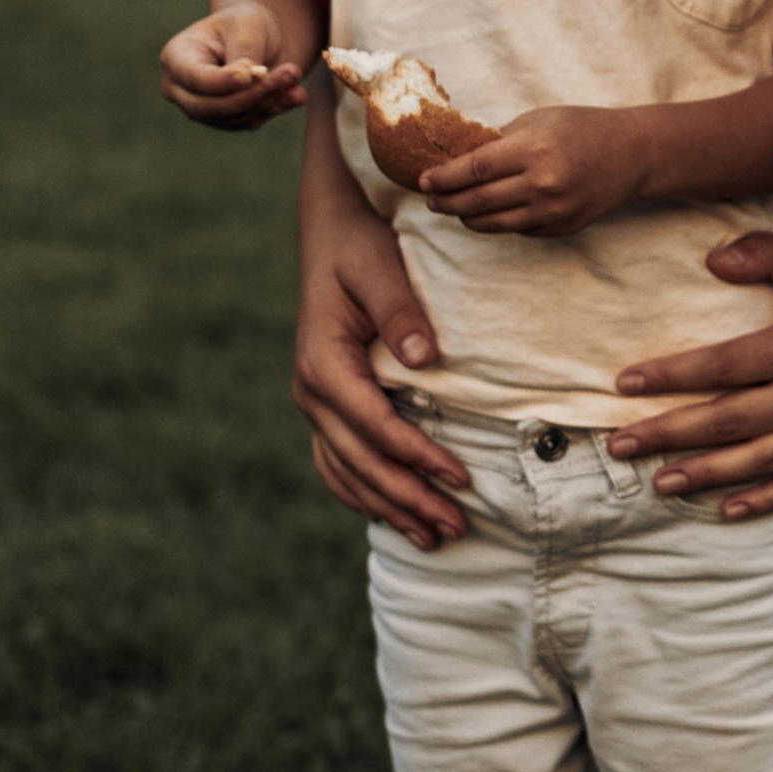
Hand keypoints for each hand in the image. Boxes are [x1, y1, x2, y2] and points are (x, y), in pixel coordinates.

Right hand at [161, 6, 305, 127]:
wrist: (255, 37)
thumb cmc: (243, 25)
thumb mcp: (246, 25)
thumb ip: (244, 50)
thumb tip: (247, 79)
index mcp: (176, 58)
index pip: (194, 78)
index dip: (222, 81)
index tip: (252, 73)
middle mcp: (181, 89)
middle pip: (210, 106)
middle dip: (252, 93)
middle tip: (289, 73)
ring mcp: (201, 108)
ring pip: (233, 117)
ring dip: (269, 99)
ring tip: (295, 74)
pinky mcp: (226, 120)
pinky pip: (249, 121)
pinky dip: (275, 108)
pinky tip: (296, 93)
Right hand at [293, 164, 470, 549]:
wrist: (331, 234)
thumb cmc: (360, 247)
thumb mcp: (379, 268)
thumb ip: (399, 311)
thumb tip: (424, 358)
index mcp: (323, 364)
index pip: (374, 426)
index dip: (416, 457)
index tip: (460, 478)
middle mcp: (312, 391)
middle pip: (361, 462)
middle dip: (409, 499)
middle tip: (457, 528)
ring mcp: (314, 403)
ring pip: (347, 472)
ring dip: (389, 508)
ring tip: (435, 538)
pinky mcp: (326, 404)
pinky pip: (339, 462)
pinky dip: (365, 493)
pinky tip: (395, 515)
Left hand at [419, 107, 646, 237]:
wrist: (632, 154)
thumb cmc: (583, 128)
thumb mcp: (539, 120)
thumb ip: (500, 140)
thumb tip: (457, 158)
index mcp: (534, 149)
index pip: (474, 170)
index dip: (443, 178)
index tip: (423, 180)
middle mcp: (543, 183)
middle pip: (477, 201)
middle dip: (447, 202)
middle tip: (431, 200)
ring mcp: (554, 211)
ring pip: (494, 224)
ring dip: (466, 218)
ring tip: (454, 209)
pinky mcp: (562, 228)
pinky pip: (519, 230)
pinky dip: (500, 222)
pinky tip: (491, 212)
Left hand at [607, 236, 772, 518]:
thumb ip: (766, 252)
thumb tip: (710, 261)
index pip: (725, 365)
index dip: (672, 375)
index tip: (625, 382)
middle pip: (730, 420)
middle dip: (670, 434)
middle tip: (619, 445)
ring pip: (758, 460)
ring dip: (705, 474)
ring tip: (658, 482)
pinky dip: (764, 501)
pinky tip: (727, 510)